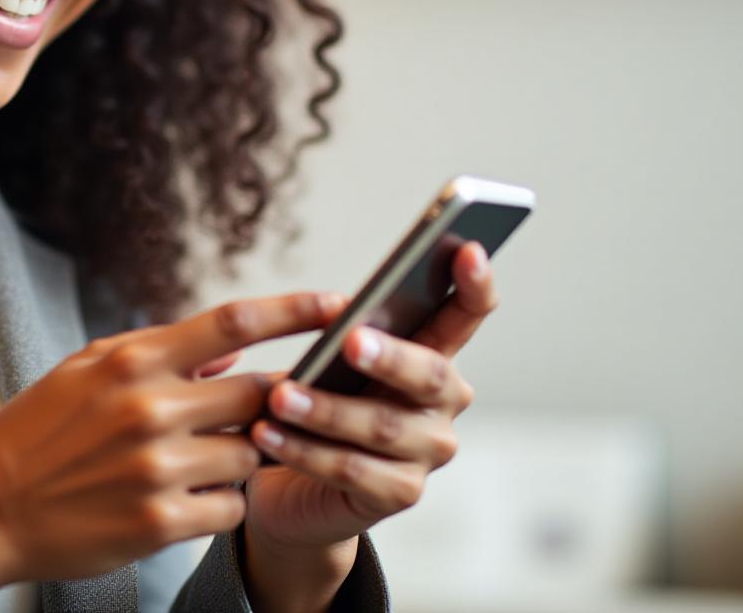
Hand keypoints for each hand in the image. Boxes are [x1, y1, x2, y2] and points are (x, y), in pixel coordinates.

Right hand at [0, 290, 346, 603]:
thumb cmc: (36, 435)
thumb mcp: (85, 370)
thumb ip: (156, 353)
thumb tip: (225, 350)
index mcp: (134, 361)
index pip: (235, 322)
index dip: (297, 310)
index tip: (340, 305)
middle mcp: (151, 409)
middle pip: (260, 394)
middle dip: (271, 402)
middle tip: (262, 411)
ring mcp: (158, 469)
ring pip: (250, 455)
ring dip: (241, 457)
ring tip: (198, 461)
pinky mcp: (160, 524)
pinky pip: (230, 508)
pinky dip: (220, 504)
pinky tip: (185, 499)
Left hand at [244, 240, 499, 552]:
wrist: (298, 486)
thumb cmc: (322, 404)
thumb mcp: (335, 363)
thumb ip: (351, 335)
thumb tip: (340, 312)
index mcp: (434, 354)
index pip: (468, 313)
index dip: (475, 283)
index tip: (467, 248)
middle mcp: (444, 403)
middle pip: (428, 374)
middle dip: (390, 356)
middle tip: (351, 340)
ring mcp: (427, 451)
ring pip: (382, 426)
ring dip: (326, 410)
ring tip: (279, 395)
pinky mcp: (400, 493)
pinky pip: (351, 469)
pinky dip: (304, 450)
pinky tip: (267, 435)